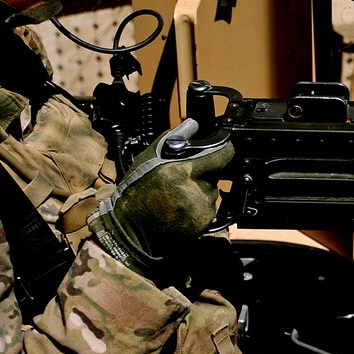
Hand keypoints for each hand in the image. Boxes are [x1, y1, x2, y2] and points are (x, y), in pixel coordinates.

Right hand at [88, 120, 233, 275]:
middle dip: (205, 172)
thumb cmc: (137, 191)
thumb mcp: (149, 157)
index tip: (221, 150)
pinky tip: (182, 207)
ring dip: (201, 190)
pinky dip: (199, 206)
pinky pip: (209, 208)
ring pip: (212, 191)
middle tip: (183, 178)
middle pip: (216, 174)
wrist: (131, 229)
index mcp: (181, 171)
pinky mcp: (202, 223)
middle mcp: (194, 191)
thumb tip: (195, 125)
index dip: (222, 151)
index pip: (221, 155)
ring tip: (178, 194)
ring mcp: (200, 209)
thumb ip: (174, 138)